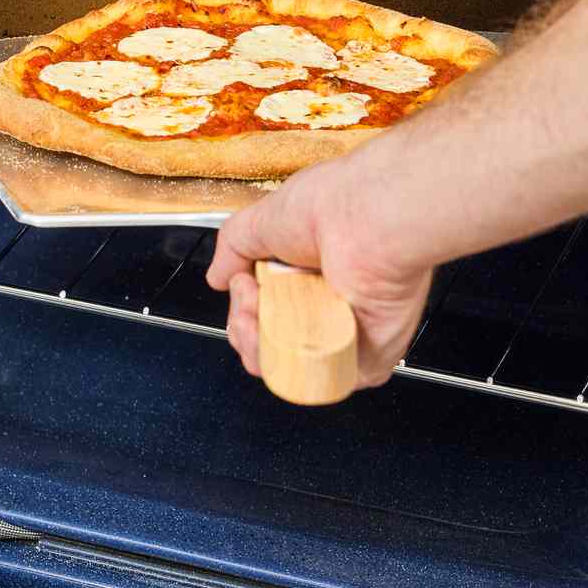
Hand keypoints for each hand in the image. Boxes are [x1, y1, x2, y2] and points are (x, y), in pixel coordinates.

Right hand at [206, 155, 434, 392]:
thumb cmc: (332, 205)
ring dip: (260, 347)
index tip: (241, 282)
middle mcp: (330, 302)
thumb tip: (218, 276)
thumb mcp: (263, 219)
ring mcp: (347, 331)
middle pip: (270, 342)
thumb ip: (234, 247)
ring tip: (261, 315)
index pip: (266, 310)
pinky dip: (294, 367)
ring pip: (290, 367)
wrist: (370, 218)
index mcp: (311, 272)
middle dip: (244, 328)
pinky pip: (324, 382)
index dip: (243, 307)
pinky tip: (285, 336)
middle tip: (249, 298)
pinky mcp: (367, 357)